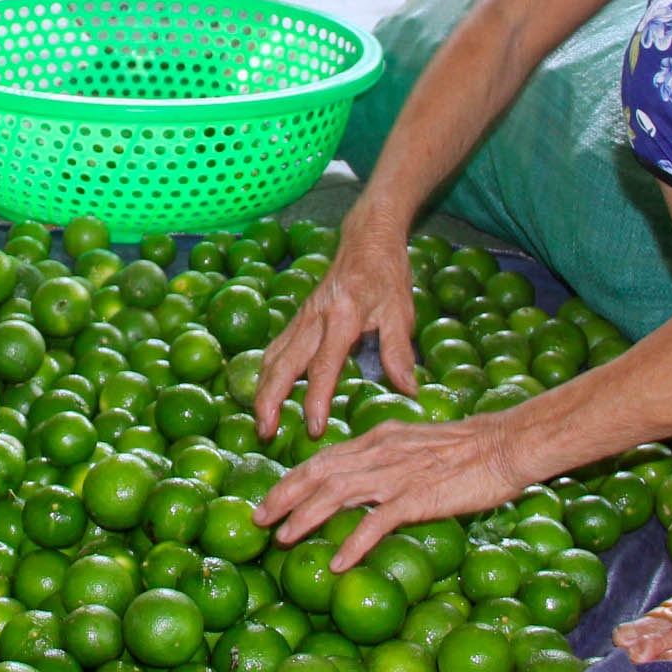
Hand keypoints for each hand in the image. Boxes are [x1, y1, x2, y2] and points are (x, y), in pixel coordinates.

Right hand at [253, 224, 419, 440]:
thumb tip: (409, 391)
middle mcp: (315, 317)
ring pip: (273, 357)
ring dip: (263, 390)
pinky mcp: (298, 318)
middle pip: (283, 364)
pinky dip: (267, 374)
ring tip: (262, 422)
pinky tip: (266, 393)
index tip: (314, 428)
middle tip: (265, 433)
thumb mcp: (401, 311)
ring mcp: (302, 317)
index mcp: (342, 316)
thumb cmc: (387, 274)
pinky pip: (276, 348)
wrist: (366, 238)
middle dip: (270, 400)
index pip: (324, 365)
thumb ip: (399, 351)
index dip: (317, 399)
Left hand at [257, 416, 529, 570]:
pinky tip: (338, 562)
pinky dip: (355, 542)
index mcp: (376, 439)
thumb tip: (361, 484)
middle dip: (283, 497)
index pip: (322, 459)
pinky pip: (378, 522)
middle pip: (318, 473)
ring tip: (283, 538)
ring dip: (305, 517)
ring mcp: (397, 474)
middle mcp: (379, 452)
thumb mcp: (414, 446)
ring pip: (337, 493)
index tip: (269, 500)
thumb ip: (385, 460)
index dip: (290, 480)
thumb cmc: (466, 450)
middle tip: (258, 521)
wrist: (504, 445)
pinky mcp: (419, 496)